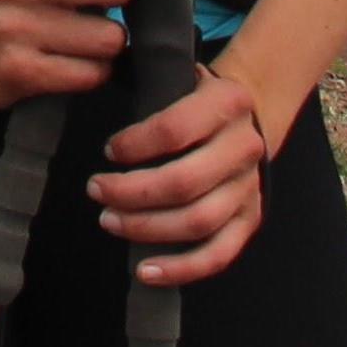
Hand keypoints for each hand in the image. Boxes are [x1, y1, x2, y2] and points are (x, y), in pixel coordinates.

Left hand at [90, 65, 270, 284]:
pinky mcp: (251, 220)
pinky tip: (145, 271)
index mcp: (226, 102)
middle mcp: (244, 146)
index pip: (174, 129)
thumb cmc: (194, 96)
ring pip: (198, 221)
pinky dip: (181, 268)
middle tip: (95, 190)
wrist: (248, 115)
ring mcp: (250, 188)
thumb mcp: (179, 75)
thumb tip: (99, 87)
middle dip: (131, 192)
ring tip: (108, 220)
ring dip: (147, 228)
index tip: (107, 152)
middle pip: (183, 182)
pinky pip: (219, 254)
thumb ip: (149, 83)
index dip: (135, 144)